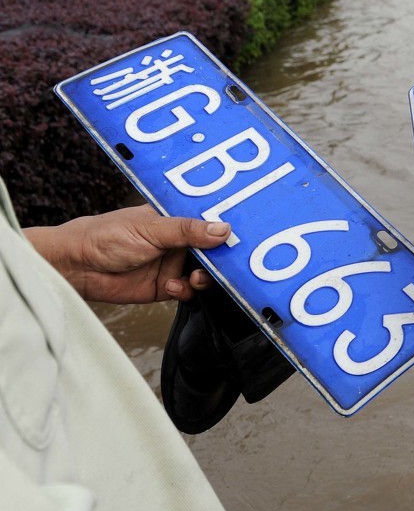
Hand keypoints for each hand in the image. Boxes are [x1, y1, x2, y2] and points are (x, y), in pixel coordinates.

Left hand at [25, 205, 230, 303]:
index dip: (226, 229)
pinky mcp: (166, 286)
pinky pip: (188, 291)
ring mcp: (173, 264)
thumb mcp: (151, 229)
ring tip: (196, 278)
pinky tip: (172, 286)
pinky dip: (186, 291)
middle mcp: (178, 241)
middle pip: (213, 250)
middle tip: (225, 264)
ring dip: (205, 277)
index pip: (209, 221)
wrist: (76, 268)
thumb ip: (187, 231)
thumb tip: (222, 229)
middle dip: (221, 258)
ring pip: (205, 272)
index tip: (241, 237)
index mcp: (176, 219)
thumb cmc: (104, 236)